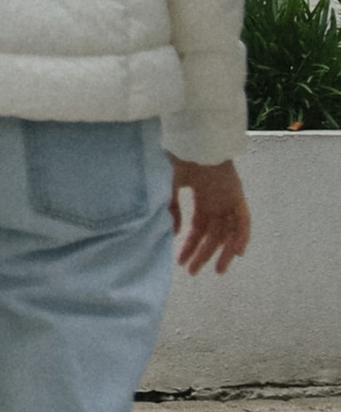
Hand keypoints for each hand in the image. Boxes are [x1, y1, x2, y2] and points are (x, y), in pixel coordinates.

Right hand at [169, 156, 250, 273]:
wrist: (192, 140)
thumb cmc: (178, 157)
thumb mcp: (168, 185)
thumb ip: (170, 208)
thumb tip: (173, 232)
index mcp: (202, 198)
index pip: (197, 228)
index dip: (189, 245)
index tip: (180, 262)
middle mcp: (217, 201)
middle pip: (213, 235)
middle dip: (203, 254)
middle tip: (193, 271)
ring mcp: (228, 198)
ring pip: (230, 232)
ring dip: (224, 252)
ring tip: (218, 271)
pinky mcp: (238, 195)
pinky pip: (243, 220)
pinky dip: (242, 236)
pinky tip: (237, 253)